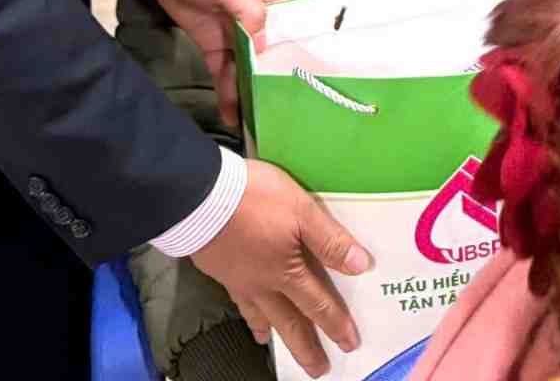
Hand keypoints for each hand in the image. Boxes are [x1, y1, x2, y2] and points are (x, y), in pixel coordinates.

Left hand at [142, 0, 289, 129]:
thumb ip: (249, 12)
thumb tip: (266, 47)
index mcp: (270, 2)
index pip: (291, 34)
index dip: (298, 60)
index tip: (307, 90)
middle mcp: (257, 21)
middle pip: (270, 57)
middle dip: (274, 85)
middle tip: (278, 119)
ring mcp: (234, 34)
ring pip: (247, 68)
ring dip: (249, 93)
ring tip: (253, 125)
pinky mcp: (212, 44)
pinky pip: (224, 70)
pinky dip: (227, 90)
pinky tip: (232, 114)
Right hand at [194, 160, 369, 378]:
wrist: (198, 196)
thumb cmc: (254, 200)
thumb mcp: (302, 210)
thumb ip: (330, 240)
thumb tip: (361, 266)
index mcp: (287, 272)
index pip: (318, 304)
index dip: (336, 324)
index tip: (350, 345)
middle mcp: (264, 284)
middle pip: (290, 322)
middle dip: (306, 347)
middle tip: (318, 370)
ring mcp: (240, 280)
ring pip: (261, 316)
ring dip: (275, 334)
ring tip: (277, 348)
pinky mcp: (220, 270)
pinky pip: (239, 303)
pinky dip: (248, 315)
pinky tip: (248, 315)